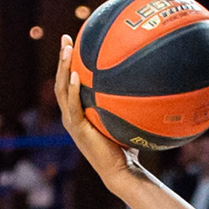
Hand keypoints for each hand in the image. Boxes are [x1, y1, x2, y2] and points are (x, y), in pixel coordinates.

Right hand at [51, 37, 138, 197]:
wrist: (121, 171)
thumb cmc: (127, 147)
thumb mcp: (125, 118)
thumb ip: (128, 101)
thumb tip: (148, 79)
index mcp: (79, 111)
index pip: (69, 81)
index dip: (68, 62)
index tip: (72, 41)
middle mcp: (71, 114)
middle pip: (61, 80)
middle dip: (62, 57)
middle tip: (65, 37)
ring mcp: (71, 121)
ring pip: (61, 89)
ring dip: (62, 68)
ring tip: (66, 49)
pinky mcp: (76, 129)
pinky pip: (72, 106)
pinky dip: (72, 89)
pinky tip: (75, 74)